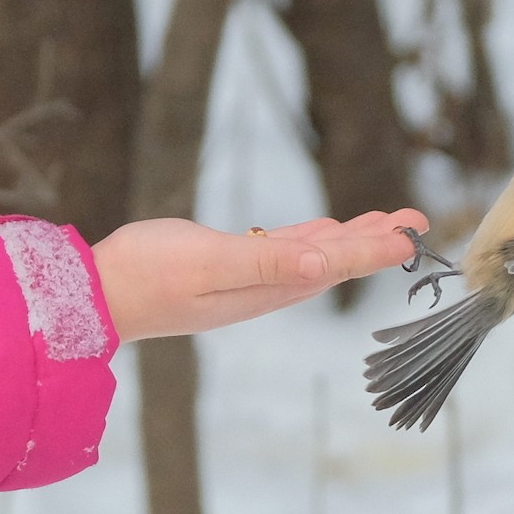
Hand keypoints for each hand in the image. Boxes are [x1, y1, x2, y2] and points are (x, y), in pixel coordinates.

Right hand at [92, 210, 428, 342]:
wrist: (98, 293)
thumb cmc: (148, 274)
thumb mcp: (208, 264)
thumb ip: (265, 264)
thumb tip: (321, 266)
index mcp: (270, 287)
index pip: (336, 265)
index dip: (376, 249)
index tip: (412, 235)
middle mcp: (268, 287)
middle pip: (335, 260)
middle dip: (376, 240)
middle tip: (415, 220)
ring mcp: (250, 278)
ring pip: (315, 254)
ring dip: (353, 237)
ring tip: (386, 223)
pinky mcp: (231, 266)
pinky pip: (286, 250)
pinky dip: (314, 238)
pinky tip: (328, 230)